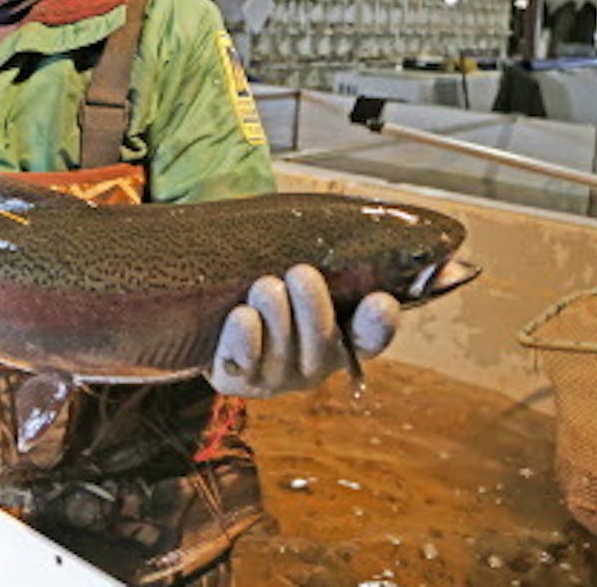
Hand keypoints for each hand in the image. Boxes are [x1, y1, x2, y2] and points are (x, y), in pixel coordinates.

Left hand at [207, 264, 400, 397]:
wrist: (215, 335)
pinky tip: (243, 315)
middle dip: (313, 305)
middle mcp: (314, 363)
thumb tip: (335, 216)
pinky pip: (245, 359)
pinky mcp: (239, 379)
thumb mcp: (296, 281)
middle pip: (322, 338)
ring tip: (266, 285)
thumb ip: (320, 264)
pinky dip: (245, 336)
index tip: (381, 301)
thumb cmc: (269, 295)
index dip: (379, 323)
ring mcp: (277, 376)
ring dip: (275, 312)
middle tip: (301, 273)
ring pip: (282, 345)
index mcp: (340, 338)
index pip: (370, 336)